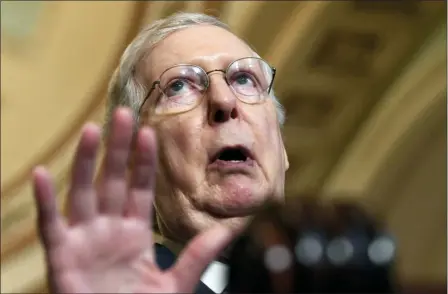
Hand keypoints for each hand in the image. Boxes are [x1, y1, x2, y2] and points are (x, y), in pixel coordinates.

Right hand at [33, 108, 234, 292]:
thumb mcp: (175, 283)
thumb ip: (198, 256)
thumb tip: (229, 230)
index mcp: (135, 233)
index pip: (141, 188)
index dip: (145, 161)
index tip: (151, 132)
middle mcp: (109, 230)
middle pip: (113, 181)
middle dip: (118, 149)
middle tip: (122, 114)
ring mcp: (85, 240)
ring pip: (84, 194)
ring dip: (86, 162)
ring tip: (91, 130)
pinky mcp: (62, 257)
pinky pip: (51, 226)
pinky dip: (45, 202)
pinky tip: (42, 175)